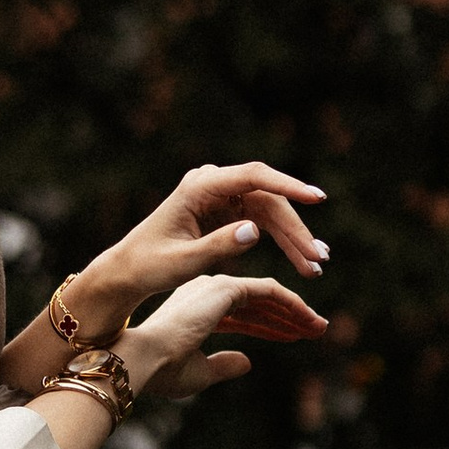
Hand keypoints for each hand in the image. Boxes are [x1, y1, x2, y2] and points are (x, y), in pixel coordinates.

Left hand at [63, 162, 328, 337]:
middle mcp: (213, 184)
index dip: (288, 186)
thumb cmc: (150, 265)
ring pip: (271, 212)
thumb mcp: (183, 263)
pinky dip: (282, 241)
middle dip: (295, 229)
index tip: (315, 198)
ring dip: (293, 238)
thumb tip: (256, 230)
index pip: (252, 177)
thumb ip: (218, 246)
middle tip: (319, 258)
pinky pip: (264, 222)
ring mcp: (222, 196)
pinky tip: (301, 259)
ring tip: (316, 266)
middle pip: (268, 199)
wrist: (130, 271)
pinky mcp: (227, 211)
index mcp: (199, 187)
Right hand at [124, 266, 329, 401]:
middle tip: (314, 330)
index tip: (291, 337)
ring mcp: (215, 286)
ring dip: (295, 311)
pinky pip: (270, 291)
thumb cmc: (163, 371)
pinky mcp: (226, 288)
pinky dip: (292, 303)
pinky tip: (308, 319)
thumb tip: (248, 362)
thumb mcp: (200, 373)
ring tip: (318, 328)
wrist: (143, 360)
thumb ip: (224, 365)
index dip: (268, 326)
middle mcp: (206, 291)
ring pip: (267, 294)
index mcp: (196, 310)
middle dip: (287, 316)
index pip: (242, 314)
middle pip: (258, 302)